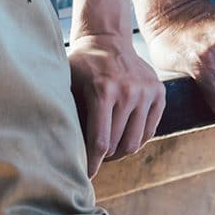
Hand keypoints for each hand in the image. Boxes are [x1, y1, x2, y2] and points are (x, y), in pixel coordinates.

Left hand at [66, 30, 165, 174]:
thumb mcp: (67, 82)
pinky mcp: (159, 92)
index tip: (85, 176)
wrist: (107, 38)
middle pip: (117, 145)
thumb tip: (56, 148)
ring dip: (120, 151)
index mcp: (103, 91)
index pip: (100, 142)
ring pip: (135, 142)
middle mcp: (128, 92)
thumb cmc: (82, 65)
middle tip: (94, 159)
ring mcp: (146, 92)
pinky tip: (122, 136)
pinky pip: (149, 131)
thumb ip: (67, 112)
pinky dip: (136, 139)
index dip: (92, 164)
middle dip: (103, 157)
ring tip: (108, 149)